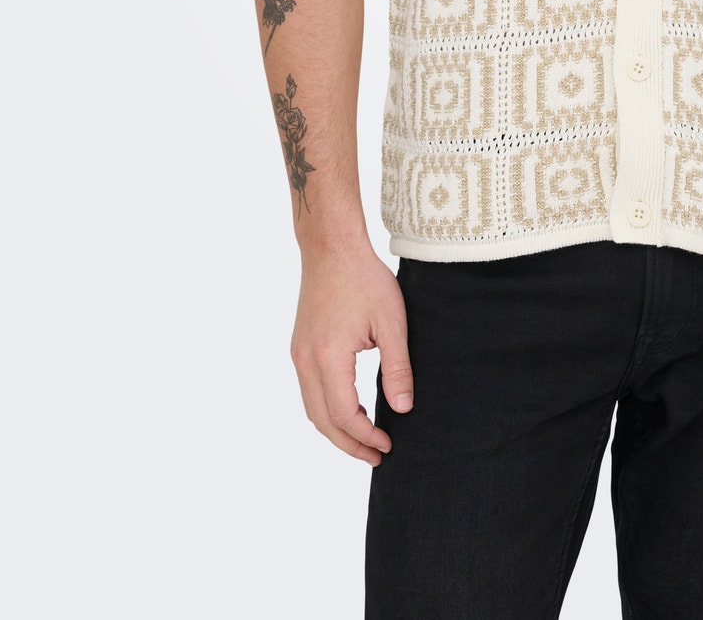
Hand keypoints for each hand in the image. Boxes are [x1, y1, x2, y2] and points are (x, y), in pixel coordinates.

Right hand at [290, 244, 412, 464]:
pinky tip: (352, 407)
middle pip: (323, 421)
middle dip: (349, 444)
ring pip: (312, 409)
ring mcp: (299, 354)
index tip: (388, 446)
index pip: (344, 415)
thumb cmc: (364, 279)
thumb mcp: (391, 323)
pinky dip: (328, 408)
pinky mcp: (300, 346)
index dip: (366, 437)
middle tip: (376, 456)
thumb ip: (398, 368)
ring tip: (364, 438)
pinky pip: (309, 390)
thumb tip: (403, 410)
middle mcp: (306, 361)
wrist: (332, 247)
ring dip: (336, 429)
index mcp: (328, 358)